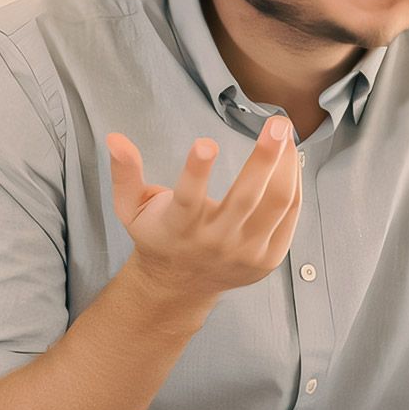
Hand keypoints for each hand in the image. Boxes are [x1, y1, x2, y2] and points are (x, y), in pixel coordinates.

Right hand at [107, 117, 301, 299]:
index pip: (188, 199)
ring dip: (286, 165)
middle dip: (265, 157)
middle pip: (247, 198)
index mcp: (179, 227)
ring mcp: (245, 253)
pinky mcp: (268, 258)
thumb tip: (115, 138)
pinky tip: (291, 160)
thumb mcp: (132, 208)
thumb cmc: (158, 235)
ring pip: (276, 204)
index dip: (196, 171)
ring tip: (285, 133)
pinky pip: (289, 216)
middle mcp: (215, 242)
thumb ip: (125, 174)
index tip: (206, 142)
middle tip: (278, 123)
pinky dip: (294, 184)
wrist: (179, 286)